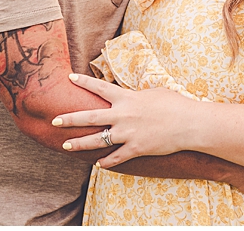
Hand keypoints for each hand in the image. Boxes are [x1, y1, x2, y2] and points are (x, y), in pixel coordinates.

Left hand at [53, 73, 197, 166]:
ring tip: (66, 144)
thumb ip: (137, 95)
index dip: (84, 82)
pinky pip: (117, 157)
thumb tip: (131, 96)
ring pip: (97, 140)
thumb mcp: (153, 92)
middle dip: (70, 119)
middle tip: (55, 120)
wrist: (189, 123)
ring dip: (80, 143)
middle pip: (90, 117)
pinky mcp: (136, 148)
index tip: (69, 78)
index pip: (100, 88)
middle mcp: (123, 115)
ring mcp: (128, 133)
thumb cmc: (175, 104)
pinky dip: (107, 162)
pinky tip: (99, 164)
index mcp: (127, 98)